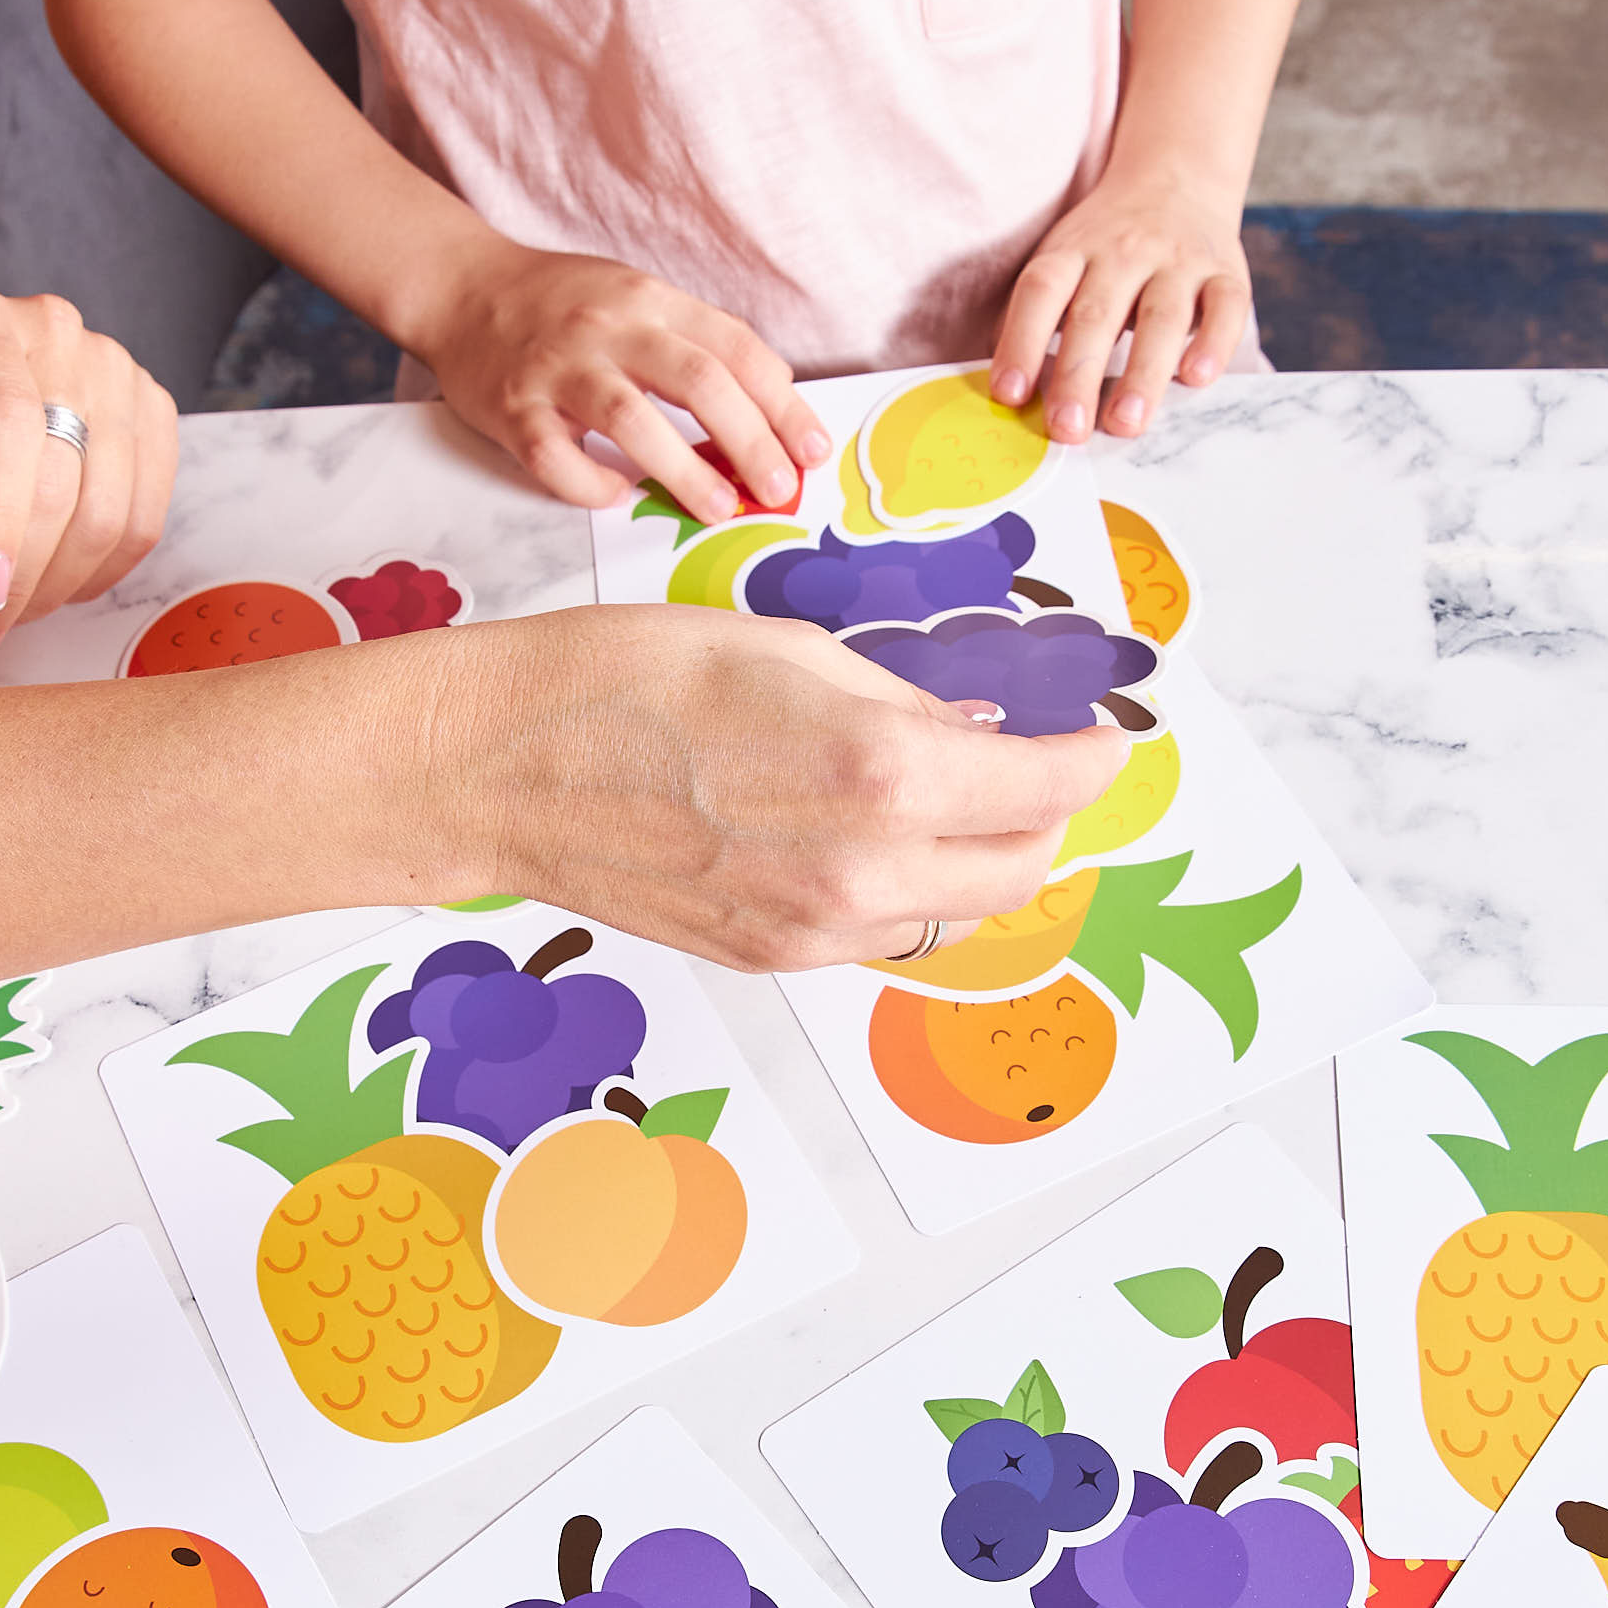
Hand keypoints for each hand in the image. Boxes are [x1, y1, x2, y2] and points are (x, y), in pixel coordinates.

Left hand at [0, 285, 180, 671]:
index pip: (7, 418)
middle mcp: (59, 336)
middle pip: (64, 478)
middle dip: (22, 577)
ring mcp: (116, 371)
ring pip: (113, 509)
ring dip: (59, 585)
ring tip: (8, 611)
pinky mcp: (152, 411)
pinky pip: (144, 517)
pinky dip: (101, 569)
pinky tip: (54, 579)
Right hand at [404, 606, 1125, 971]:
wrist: (501, 766)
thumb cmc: (624, 677)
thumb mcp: (789, 650)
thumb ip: (901, 703)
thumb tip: (971, 735)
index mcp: (880, 772)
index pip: (1046, 786)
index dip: (1092, 758)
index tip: (1106, 738)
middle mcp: (864, 870)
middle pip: (1021, 869)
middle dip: (1048, 817)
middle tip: (1041, 767)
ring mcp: (816, 930)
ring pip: (954, 913)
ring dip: (979, 860)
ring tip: (957, 799)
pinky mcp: (771, 957)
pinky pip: (880, 933)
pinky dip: (905, 889)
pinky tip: (870, 835)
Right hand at [411, 232, 829, 528]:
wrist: (462, 288)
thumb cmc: (562, 304)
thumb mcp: (637, 299)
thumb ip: (695, 345)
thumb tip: (770, 412)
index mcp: (650, 299)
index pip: (736, 349)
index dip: (783, 404)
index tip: (813, 451)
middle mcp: (608, 327)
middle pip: (698, 382)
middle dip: (750, 441)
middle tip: (779, 489)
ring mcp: (557, 367)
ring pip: (631, 419)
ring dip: (684, 470)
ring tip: (719, 508)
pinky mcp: (512, 407)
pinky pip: (555, 456)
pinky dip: (591, 484)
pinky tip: (616, 496)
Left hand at [988, 165, 1253, 445]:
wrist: (1177, 178)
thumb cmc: (1105, 245)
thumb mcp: (1062, 259)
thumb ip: (1032, 315)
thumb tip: (1003, 387)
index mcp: (1073, 251)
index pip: (1041, 292)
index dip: (1021, 341)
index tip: (1010, 394)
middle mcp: (1124, 252)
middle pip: (1097, 314)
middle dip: (1079, 375)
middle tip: (1067, 430)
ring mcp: (1178, 261)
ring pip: (1162, 317)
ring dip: (1143, 373)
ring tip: (1126, 423)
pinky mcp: (1226, 273)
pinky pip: (1225, 308)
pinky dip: (1213, 343)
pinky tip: (1196, 378)